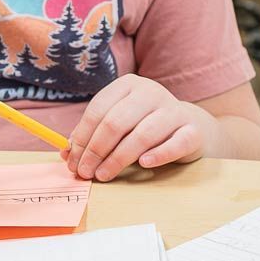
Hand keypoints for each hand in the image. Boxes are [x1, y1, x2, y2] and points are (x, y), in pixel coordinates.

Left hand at [64, 74, 214, 180]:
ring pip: (142, 134)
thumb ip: (93, 135)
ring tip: (104, 175)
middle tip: (86, 172)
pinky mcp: (192, 130)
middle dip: (96, 150)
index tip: (73, 161)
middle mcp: (151, 92)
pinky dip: (158, 155)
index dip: (82, 138)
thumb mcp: (118, 124)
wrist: (188, 127)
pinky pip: (175, 144)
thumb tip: (67, 154)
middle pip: (117, 122)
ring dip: (118, 158)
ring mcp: (174, 110)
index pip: (98, 110)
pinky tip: (144, 164)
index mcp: (128, 85)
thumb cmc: (144, 126)